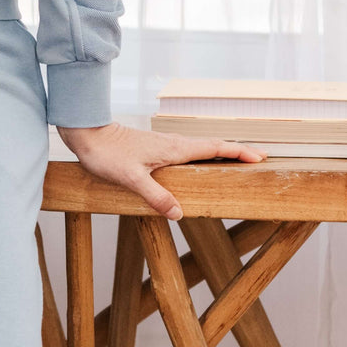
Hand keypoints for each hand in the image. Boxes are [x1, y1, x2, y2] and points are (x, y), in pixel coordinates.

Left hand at [55, 122, 264, 219]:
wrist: (88, 133)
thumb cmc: (107, 154)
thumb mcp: (131, 178)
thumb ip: (155, 195)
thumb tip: (179, 213)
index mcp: (174, 149)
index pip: (214, 148)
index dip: (238, 151)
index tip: (259, 157)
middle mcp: (173, 144)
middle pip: (212, 146)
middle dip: (236, 152)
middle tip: (258, 160)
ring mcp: (165, 145)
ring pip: (200, 148)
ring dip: (221, 153)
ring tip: (237, 165)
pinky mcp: (156, 149)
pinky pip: (188, 152)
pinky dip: (203, 156)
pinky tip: (200, 167)